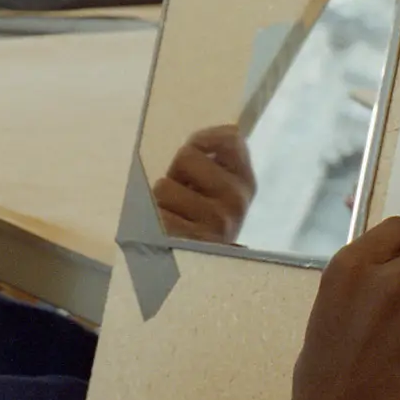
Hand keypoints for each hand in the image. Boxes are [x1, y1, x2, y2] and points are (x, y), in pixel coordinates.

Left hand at [153, 125, 254, 243]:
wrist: (206, 271)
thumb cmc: (205, 221)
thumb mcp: (219, 187)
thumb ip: (218, 157)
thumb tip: (229, 128)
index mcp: (246, 182)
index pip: (229, 139)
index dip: (202, 140)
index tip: (195, 154)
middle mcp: (237, 200)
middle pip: (185, 155)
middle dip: (176, 174)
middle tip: (183, 198)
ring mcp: (216, 221)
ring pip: (164, 185)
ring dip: (161, 200)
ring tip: (176, 216)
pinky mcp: (191, 240)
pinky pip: (155, 212)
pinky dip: (153, 222)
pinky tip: (169, 233)